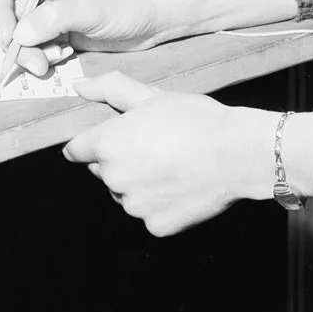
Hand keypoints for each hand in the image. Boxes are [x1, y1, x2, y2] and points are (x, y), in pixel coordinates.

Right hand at [0, 0, 164, 77]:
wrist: (155, 17)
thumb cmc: (128, 2)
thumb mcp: (91, 8)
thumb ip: (53, 18)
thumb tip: (18, 35)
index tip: (10, 39)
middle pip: (6, 18)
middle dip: (17, 44)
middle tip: (37, 64)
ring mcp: (48, 12)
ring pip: (19, 38)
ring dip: (30, 54)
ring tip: (53, 62)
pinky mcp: (57, 32)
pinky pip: (35, 48)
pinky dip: (43, 57)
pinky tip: (65, 56)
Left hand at [63, 73, 273, 234]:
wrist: (235, 153)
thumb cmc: (194, 119)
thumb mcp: (152, 95)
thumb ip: (110, 88)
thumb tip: (79, 85)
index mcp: (108, 144)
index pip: (77, 149)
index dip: (89, 143)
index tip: (109, 139)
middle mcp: (113, 178)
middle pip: (104, 171)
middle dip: (120, 160)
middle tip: (153, 145)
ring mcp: (134, 206)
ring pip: (126, 194)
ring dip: (138, 184)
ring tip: (170, 165)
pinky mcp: (155, 226)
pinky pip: (149, 214)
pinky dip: (160, 203)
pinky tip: (180, 186)